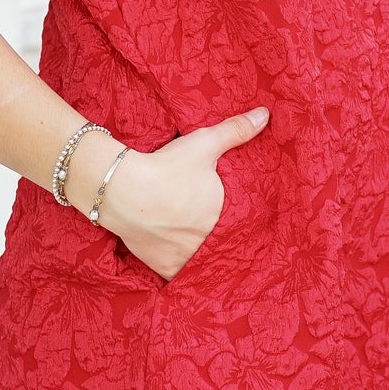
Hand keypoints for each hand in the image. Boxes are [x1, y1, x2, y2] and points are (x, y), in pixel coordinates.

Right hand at [86, 107, 269, 280]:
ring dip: (199, 253)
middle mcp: (208, 243)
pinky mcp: (165, 269)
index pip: (237, 223)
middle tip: (208, 226)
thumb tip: (266, 114)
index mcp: (223, 217)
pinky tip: (179, 260)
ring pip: (200, 260)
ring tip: (194, 242)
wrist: (122, 190)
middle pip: (217, 241)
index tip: (226, 214)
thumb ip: (236, 130)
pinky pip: (179, 275)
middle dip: (216, 235)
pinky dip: (180, 268)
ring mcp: (187, 259)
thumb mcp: (205, 144)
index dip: (232, 219)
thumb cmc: (167, 167)